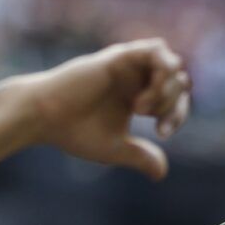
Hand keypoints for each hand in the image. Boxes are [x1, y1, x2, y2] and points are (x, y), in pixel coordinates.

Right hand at [26, 39, 191, 179]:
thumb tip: (162, 174)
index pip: (175, 97)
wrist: (44, 117)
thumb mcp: (115, 149)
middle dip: (175, 104)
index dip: (177, 116)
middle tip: (154, 124)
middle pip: (179, 80)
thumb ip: (141, 157)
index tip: (160, 135)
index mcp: (137, 93)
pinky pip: (156, 51)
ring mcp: (129, 65)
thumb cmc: (74, 131)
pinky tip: (142, 99)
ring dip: (168, 88)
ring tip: (144, 109)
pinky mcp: (118, 57)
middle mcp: (136, 76)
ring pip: (172, 63)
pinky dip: (161, 73)